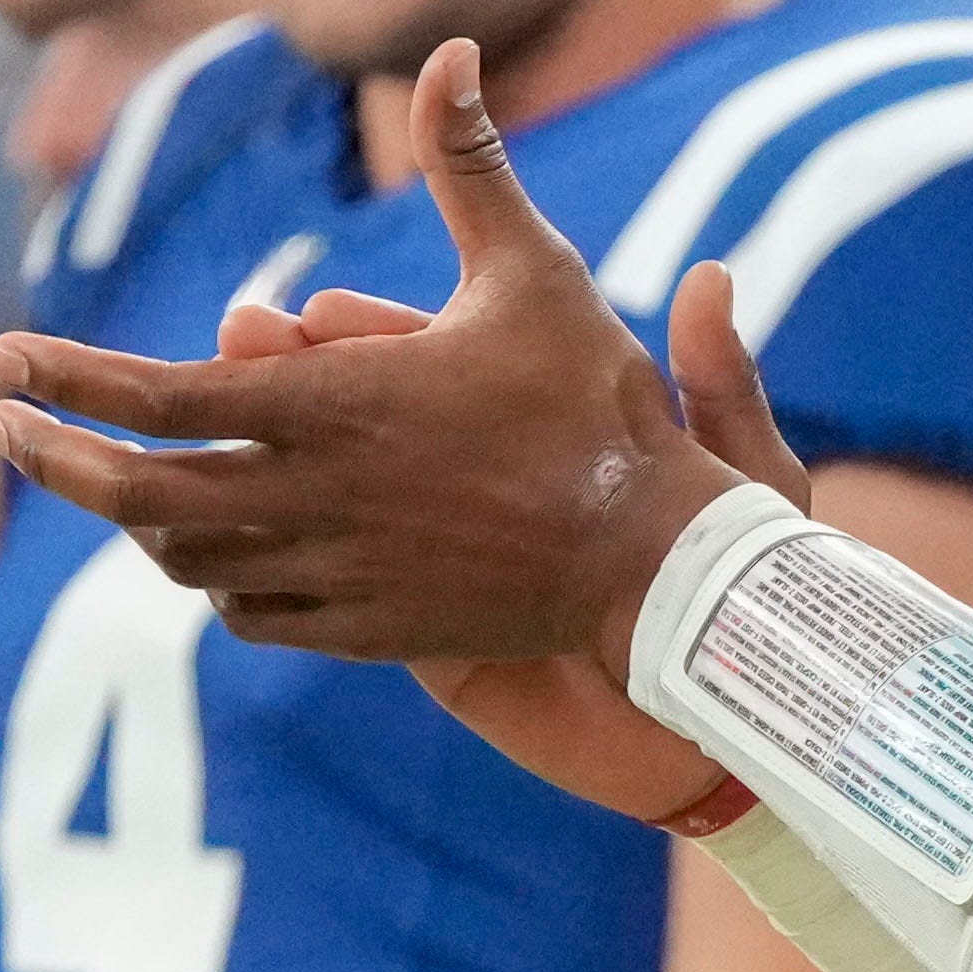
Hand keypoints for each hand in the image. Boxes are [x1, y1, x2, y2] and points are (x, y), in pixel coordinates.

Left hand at [0, 40, 807, 684]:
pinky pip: (251, 614)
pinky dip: (215, 580)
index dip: (68, 378)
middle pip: (137, 495)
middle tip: (1, 429)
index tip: (1, 360)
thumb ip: (469, 163)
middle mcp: (316, 497)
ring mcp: (336, 574)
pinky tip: (211, 554)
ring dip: (137, 518)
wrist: (652, 558)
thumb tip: (452, 48)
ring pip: (187, 560)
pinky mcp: (365, 632)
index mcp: (338, 404)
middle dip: (54, 459)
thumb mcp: (534, 269)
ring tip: (109, 476)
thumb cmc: (597, 403)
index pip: (161, 396)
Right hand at [204, 286, 782, 827]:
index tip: (321, 313)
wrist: (714, 693)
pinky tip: (235, 540)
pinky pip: (320, 593)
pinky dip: (273, 564)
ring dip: (270, 463)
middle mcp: (473, 488)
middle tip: (245, 342)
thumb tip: (713, 278)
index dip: (376, 336)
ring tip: (226, 422)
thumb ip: (719, 384)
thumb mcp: (746, 472)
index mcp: (537, 433)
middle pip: (361, 421)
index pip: (438, 364)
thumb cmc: (728, 576)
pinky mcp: (415, 637)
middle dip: (299, 382)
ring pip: (327, 496)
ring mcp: (434, 561)